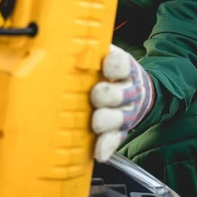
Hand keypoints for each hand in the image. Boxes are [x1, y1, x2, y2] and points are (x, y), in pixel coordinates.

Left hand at [90, 44, 154, 161]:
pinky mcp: (121, 131)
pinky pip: (115, 140)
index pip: (122, 64)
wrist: (136, 92)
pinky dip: (107, 146)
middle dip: (108, 95)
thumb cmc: (109, 74)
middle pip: (120, 94)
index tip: (106, 67)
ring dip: (107, 120)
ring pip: (119, 118)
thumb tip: (60, 44)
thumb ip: (89, 53)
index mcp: (123, 69)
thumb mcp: (104, 57)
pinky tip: (99, 152)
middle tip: (96, 96)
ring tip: (97, 123)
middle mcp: (128, 90)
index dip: (115, 66)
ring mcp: (126, 112)